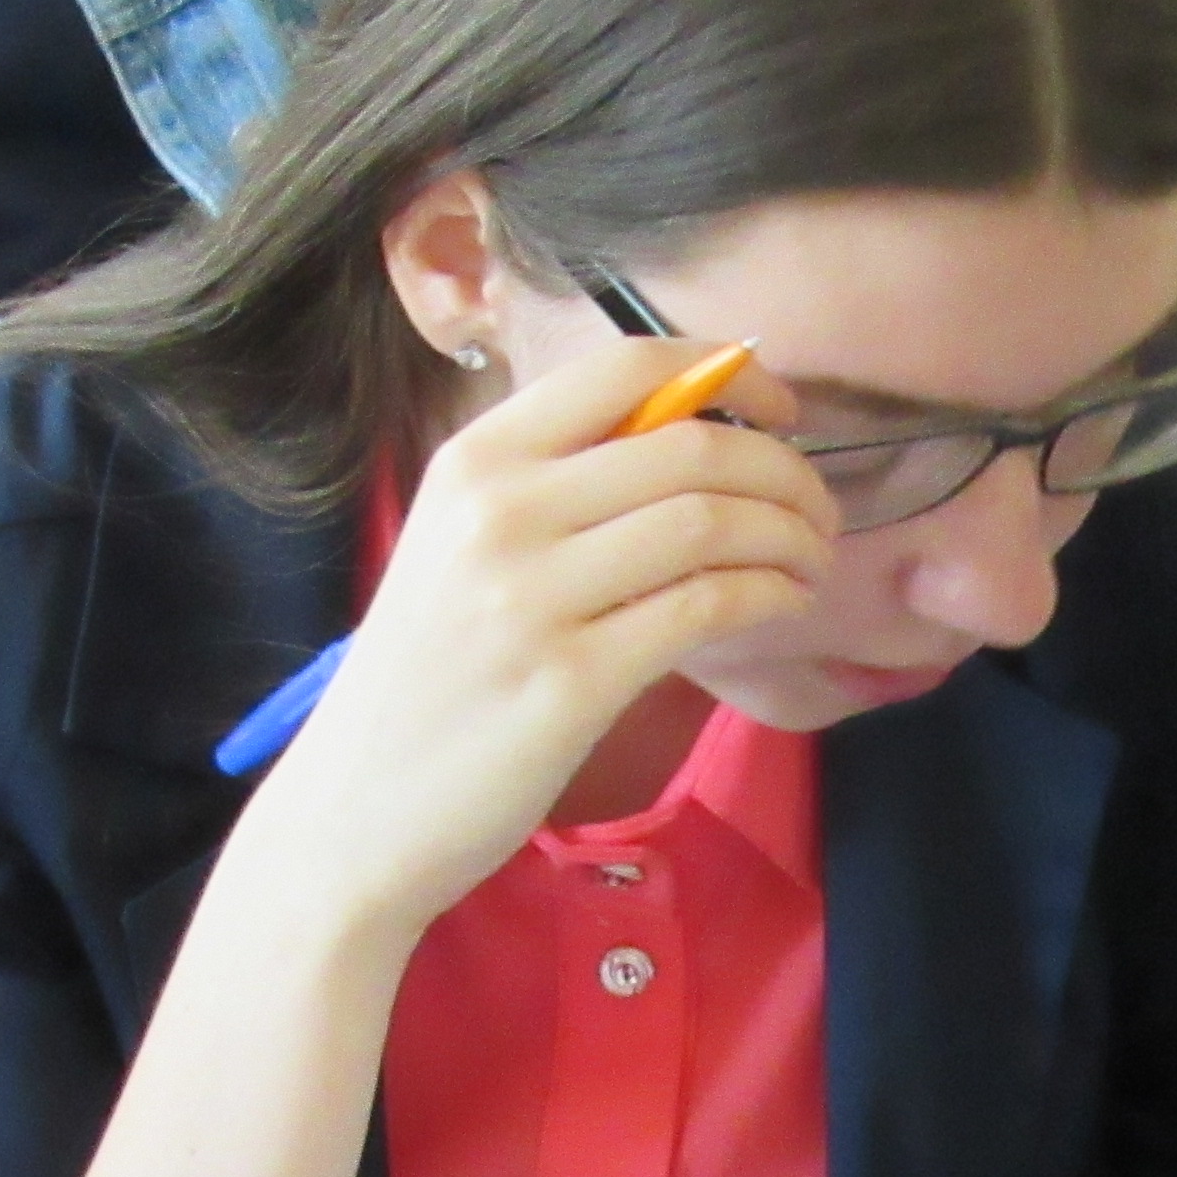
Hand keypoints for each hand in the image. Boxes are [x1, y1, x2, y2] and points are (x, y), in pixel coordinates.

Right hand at [245, 335, 835, 940]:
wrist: (357, 809)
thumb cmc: (426, 679)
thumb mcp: (461, 548)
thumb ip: (555, 487)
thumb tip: (693, 437)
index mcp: (474, 460)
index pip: (626, 367)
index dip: (730, 376)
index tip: (781, 410)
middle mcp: (498, 512)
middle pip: (692, 448)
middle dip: (785, 471)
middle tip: (819, 508)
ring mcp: (532, 597)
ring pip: (711, 522)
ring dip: (790, 534)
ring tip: (810, 560)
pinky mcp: (571, 681)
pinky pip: (705, 607)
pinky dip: (767, 595)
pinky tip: (782, 604)